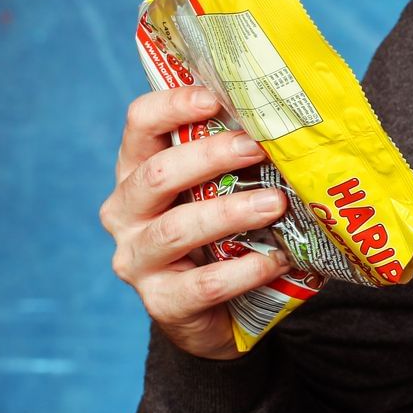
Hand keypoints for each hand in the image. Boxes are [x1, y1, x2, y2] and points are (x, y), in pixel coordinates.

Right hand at [99, 87, 295, 359]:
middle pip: (157, 174)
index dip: (172, 105)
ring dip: (231, 212)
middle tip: (257, 149)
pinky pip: (205, 283)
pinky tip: (278, 259)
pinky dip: (246, 269)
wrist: (214, 313)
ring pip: (176, 229)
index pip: (139, 124)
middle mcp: (125, 213)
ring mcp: (137, 260)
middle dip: (210, 157)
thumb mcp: (216, 190)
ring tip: (276, 203)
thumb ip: (233, 158)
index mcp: (136, 171)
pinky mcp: (162, 302)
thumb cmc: (218, 235)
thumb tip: (287, 118)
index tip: (214, 99)